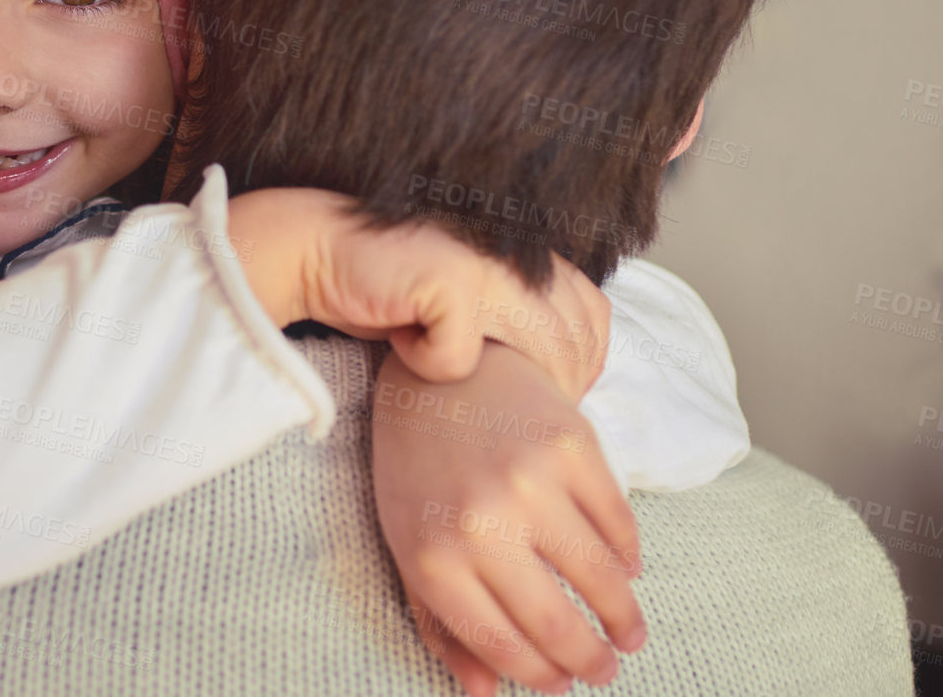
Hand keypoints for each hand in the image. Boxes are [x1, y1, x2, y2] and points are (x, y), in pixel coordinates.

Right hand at [229, 188, 608, 395]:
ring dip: (503, 384)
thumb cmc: (388, 287)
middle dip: (552, 384)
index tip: (554, 392)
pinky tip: (404, 347)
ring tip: (459, 381)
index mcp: (525, 252)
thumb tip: (560, 378)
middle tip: (509, 405)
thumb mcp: (464, 298)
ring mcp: (484, 264)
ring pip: (535, 350)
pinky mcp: (446, 283)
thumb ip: (512, 317)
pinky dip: (431, 368)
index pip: (593, 312)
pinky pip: (461, 358)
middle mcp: (513, 252)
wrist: (317, 249)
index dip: (584, 360)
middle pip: (573, 336)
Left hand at [372, 344, 644, 695]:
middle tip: (605, 671)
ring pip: (600, 578)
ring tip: (628, 635)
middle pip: (555, 622)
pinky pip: (618, 523)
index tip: (562, 685)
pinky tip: (626, 570)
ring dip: (623, 618)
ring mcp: (530, 482)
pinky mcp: (571, 445)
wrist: (440, 372)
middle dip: (589, 659)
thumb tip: (483, 692)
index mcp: (432, 556)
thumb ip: (440, 623)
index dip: (540, 675)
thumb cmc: (418, 468)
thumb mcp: (407, 543)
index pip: (502, 643)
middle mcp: (481, 523)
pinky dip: (628, 555)